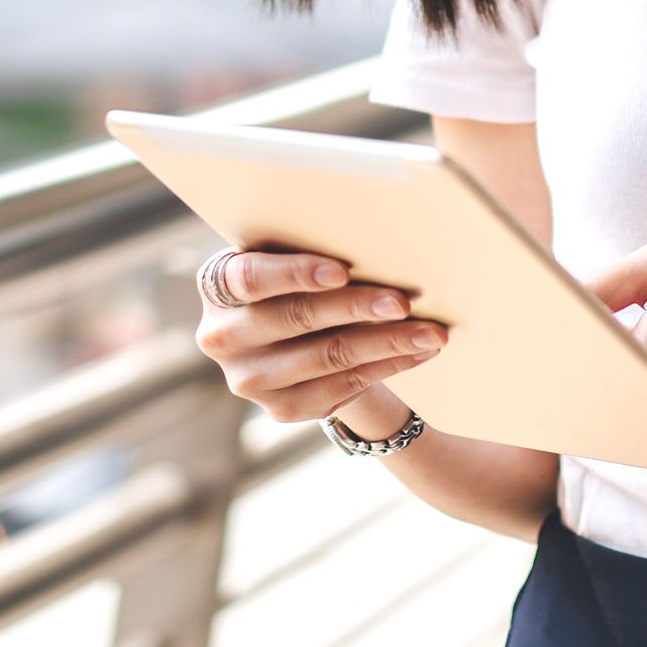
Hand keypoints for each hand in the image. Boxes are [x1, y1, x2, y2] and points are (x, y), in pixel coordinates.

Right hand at [191, 247, 451, 423]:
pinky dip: (387, 366)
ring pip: (327, 357)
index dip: (295, 273)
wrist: (293, 340)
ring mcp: (249, 379)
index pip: (251, 277)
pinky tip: (417, 352)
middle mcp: (223, 336)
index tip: (342, 269)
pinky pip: (342, 387)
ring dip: (386, 343)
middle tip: (404, 301)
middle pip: (296, 318)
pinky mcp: (281, 409)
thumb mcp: (287, 256)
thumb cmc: (295, 280)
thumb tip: (377, 236)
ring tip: (430, 332)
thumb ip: (308, 245)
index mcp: (216, 285)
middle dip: (356, 308)